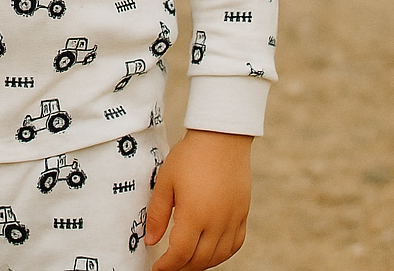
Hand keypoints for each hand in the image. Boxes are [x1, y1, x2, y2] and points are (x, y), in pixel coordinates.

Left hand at [146, 129, 252, 270]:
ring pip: (219, 256)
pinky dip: (222, 254)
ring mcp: (232, 219)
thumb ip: (157, 214)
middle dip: (182, 267)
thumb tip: (150, 241)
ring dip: (202, 263)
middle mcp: (216, 222)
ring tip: (187, 260)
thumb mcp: (166, 181)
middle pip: (200, 259)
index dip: (167, 266)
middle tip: (169, 265)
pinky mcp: (243, 213)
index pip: (180, 254)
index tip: (157, 269)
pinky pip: (235, 244)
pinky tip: (211, 250)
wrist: (221, 137)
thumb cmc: (190, 156)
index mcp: (195, 215)